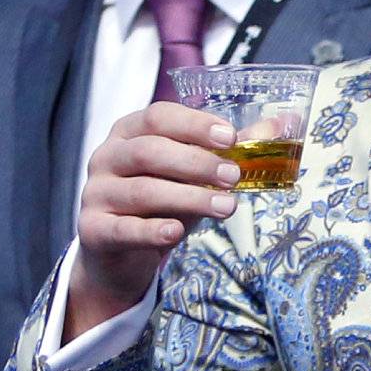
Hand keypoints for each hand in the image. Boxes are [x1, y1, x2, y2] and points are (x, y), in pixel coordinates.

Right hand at [63, 100, 240, 338]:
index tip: (230, 138)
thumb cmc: (160, 204)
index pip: (158, 116)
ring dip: (189, 198)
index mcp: (129, 132)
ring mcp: (96, 193)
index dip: (194, 125)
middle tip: (234, 177)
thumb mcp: (193, 175)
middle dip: (197, 163)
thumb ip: (228, 151)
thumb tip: (277, 126)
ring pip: (143, 191)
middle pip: (150, 151)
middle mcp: (107, 157)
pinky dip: (152, 230)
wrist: (120, 254)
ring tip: (226, 208)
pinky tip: (177, 232)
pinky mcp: (93, 230)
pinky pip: (124, 229)